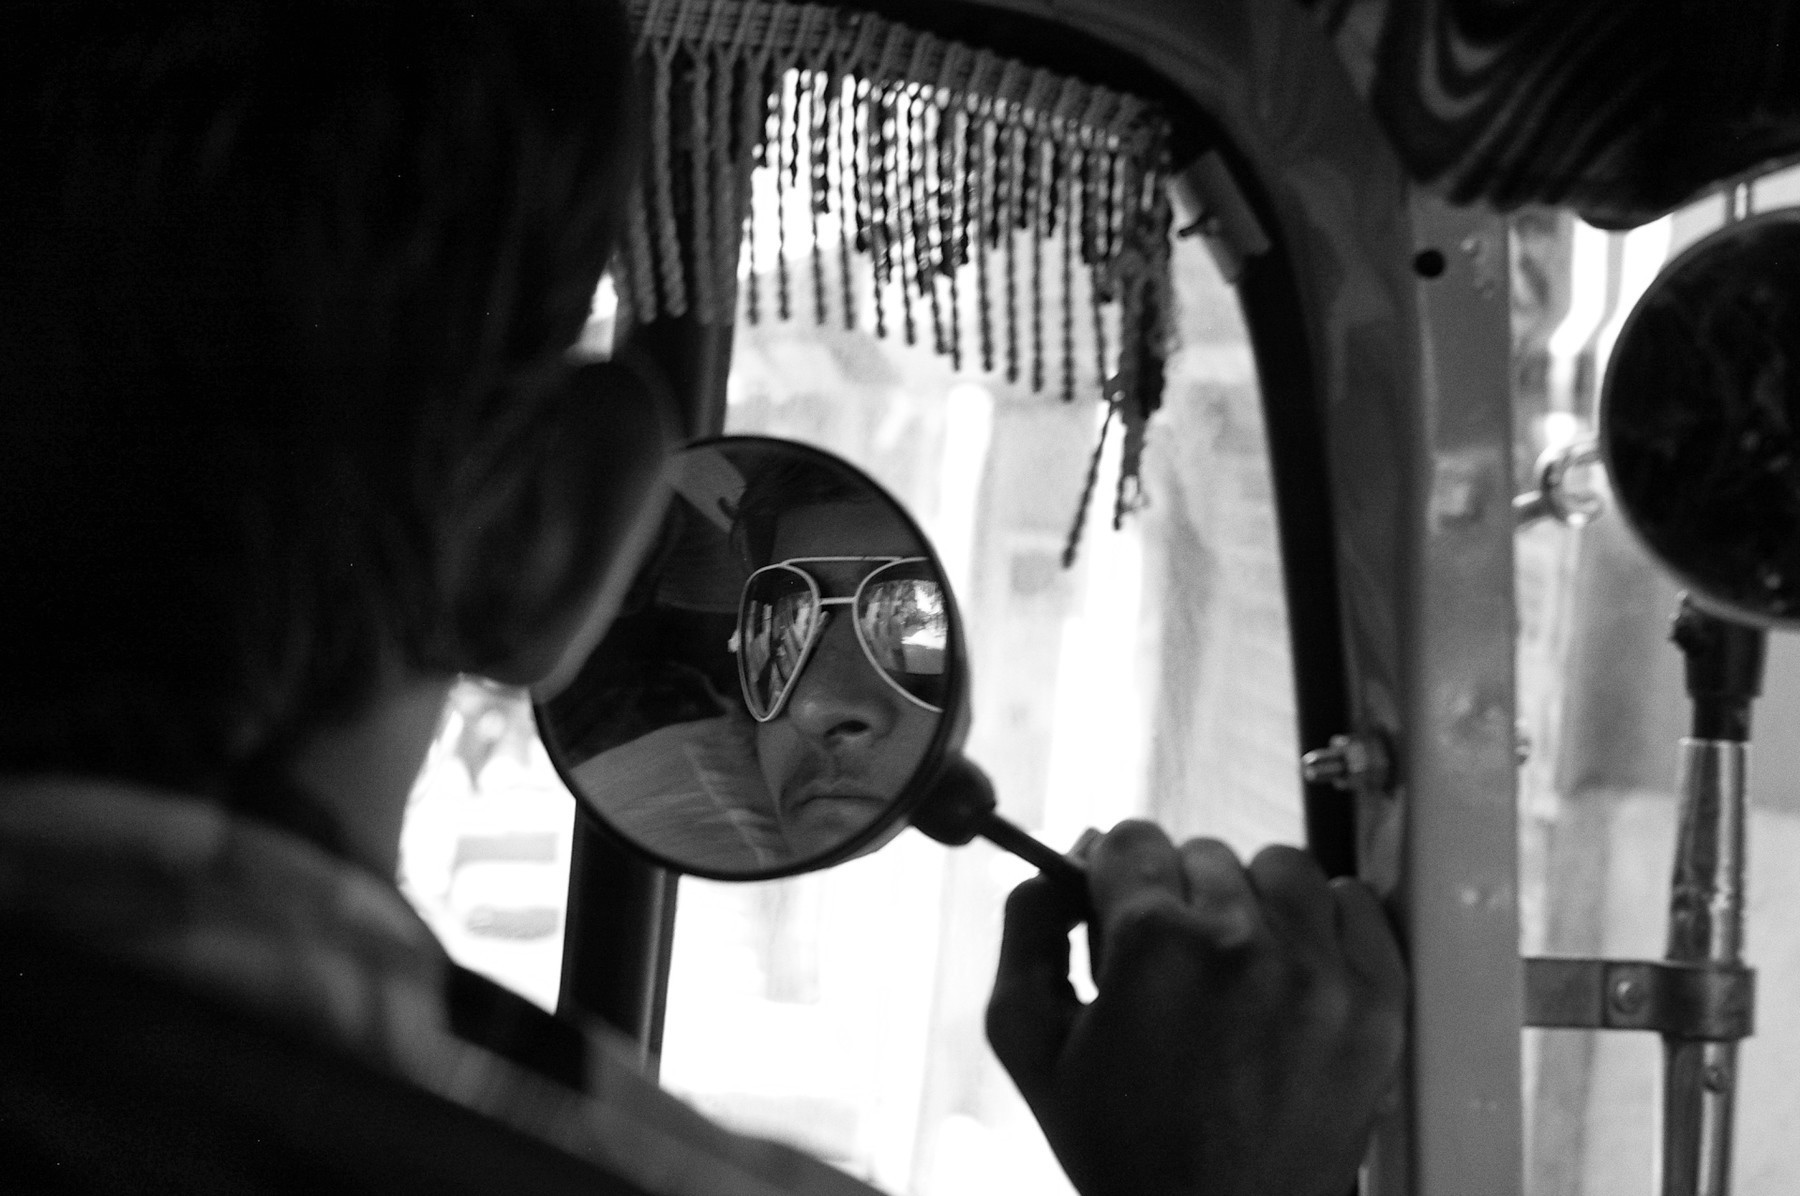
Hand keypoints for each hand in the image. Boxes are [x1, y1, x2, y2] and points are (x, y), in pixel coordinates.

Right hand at [986, 821, 1404, 1195]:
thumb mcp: (1031, 1045)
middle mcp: (1240, 944)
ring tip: (1236, 967)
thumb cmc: (1122, 1149)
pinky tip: (1294, 969)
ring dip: (1253, 903)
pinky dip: (1327, 925)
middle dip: (1179, 899)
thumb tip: (1059, 860)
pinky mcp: (1377, 1004)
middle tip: (1173, 968)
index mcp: (1152, 946)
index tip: (1122, 913)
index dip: (1117, 879)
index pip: (1132, 839)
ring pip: (1281, 868)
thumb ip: (1028, 930)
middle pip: (1203, 854)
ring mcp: (1319, 973)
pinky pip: (1357, 904)